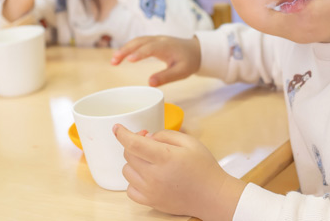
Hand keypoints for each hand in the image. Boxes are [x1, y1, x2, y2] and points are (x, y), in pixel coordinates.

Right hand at [111, 36, 200, 86]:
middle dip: (125, 50)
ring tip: (114, 61)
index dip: (139, 53)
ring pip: (137, 41)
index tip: (129, 60)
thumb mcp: (181, 72)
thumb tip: (149, 84)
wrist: (197, 50)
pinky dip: (129, 47)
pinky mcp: (152, 41)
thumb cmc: (189, 61)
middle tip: (113, 61)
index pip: (150, 48)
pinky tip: (121, 56)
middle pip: (139, 42)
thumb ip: (166, 77)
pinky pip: (138, 42)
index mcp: (166, 46)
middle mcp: (159, 40)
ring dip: (124, 48)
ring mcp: (155, 39)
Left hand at [114, 125, 245, 219]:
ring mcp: (151, 191)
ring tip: (151, 160)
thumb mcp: (189, 142)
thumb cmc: (204, 168)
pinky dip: (134, 180)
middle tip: (149, 142)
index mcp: (165, 158)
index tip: (117, 127)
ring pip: (127, 171)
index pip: (133, 144)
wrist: (212, 196)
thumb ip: (166, 135)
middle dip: (134, 144)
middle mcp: (154, 176)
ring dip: (134, 162)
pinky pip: (130, 189)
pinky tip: (147, 176)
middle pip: (128, 155)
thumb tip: (147, 137)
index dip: (122, 133)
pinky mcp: (151, 202)